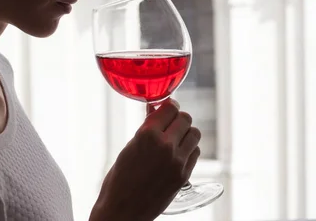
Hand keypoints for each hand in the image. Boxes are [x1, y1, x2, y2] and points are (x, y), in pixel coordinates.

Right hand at [90, 99, 200, 220]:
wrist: (122, 211)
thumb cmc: (119, 179)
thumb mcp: (129, 147)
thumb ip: (146, 128)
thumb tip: (156, 110)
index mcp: (147, 134)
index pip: (170, 107)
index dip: (169, 106)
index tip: (166, 108)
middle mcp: (165, 146)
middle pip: (185, 118)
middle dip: (177, 118)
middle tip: (170, 124)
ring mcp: (177, 162)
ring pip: (195, 134)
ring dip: (186, 133)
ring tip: (175, 138)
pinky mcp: (184, 176)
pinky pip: (195, 152)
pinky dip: (189, 149)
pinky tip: (178, 153)